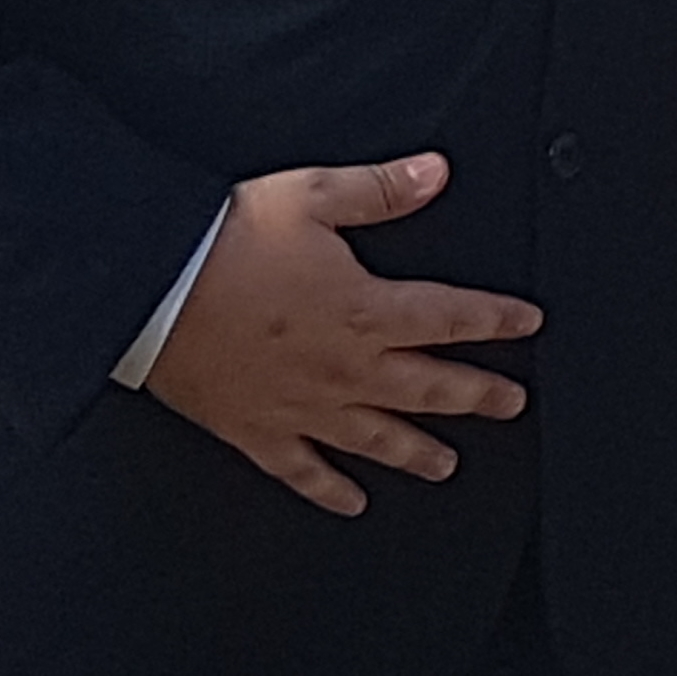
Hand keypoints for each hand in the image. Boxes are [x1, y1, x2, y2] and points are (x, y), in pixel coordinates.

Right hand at [144, 152, 542, 517]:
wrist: (148, 291)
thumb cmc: (226, 240)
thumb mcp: (310, 196)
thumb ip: (380, 190)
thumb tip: (437, 173)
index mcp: (364, 309)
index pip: (449, 317)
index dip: (494, 320)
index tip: (528, 325)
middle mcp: (344, 367)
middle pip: (426, 387)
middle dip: (476, 395)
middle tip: (513, 406)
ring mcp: (301, 406)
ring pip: (375, 438)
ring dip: (417, 452)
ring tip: (448, 466)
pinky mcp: (256, 429)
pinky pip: (301, 471)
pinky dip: (329, 491)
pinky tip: (352, 502)